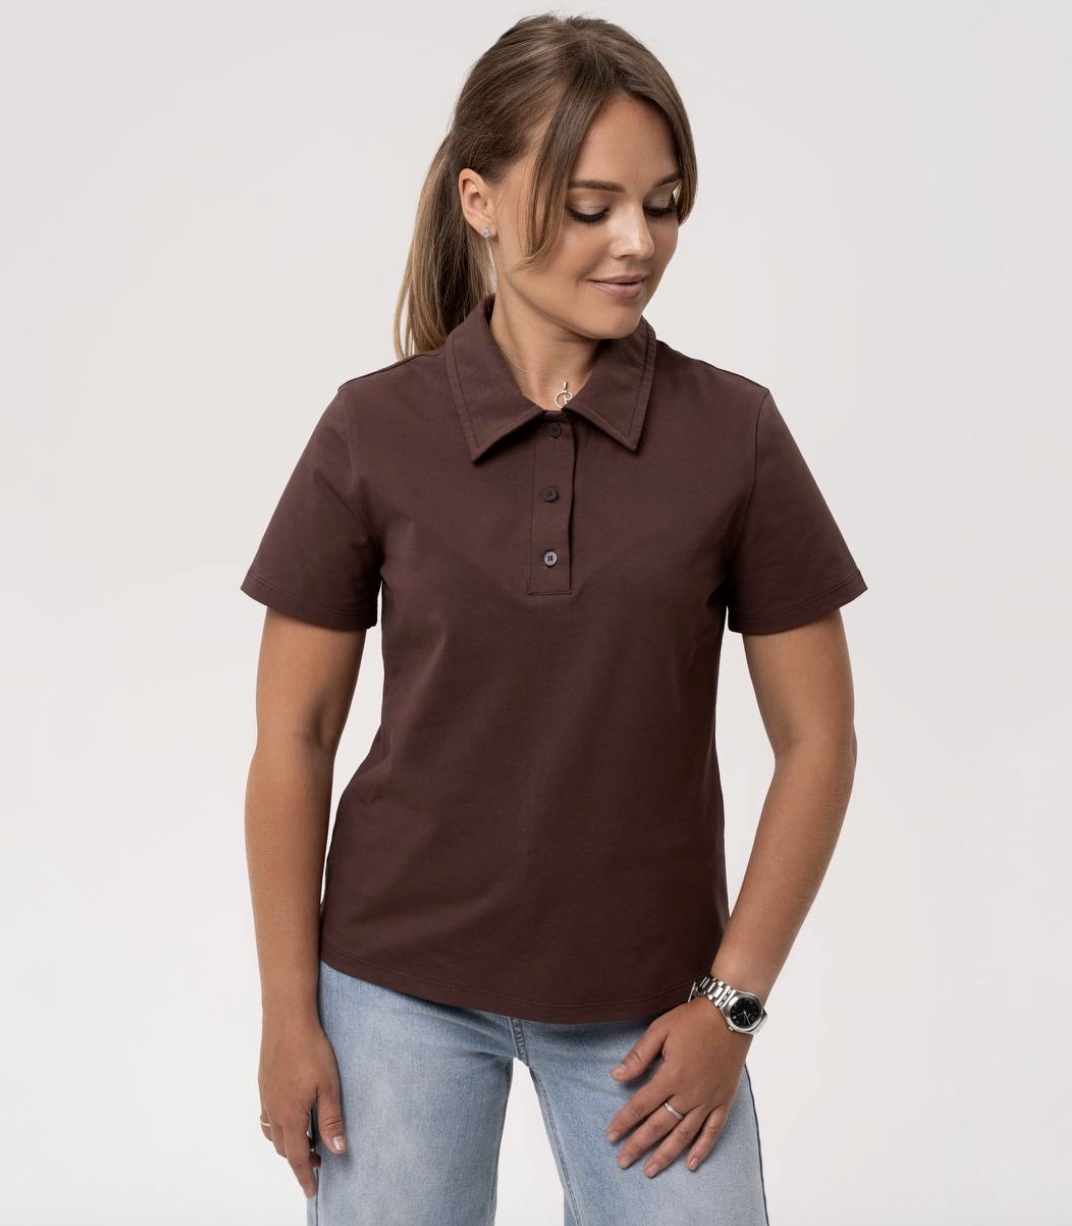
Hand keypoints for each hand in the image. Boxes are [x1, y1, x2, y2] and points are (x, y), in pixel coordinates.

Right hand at [258, 1018, 347, 1198]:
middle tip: (319, 1160)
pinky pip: (267, 1116)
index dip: (304, 1176)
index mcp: (290, 1115)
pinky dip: (278, 1126)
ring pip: (273, 1133)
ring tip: (307, 1140)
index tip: (311, 1190)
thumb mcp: (328, 1087)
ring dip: (288, 1143)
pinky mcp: (264, 1083)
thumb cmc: (311, 1050)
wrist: (287, 1020)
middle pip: (283, 1148)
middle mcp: (273, 1110)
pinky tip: (290, 1115)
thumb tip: (337, 1151)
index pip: (297, 1157)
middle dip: (299, 1160)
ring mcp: (266, 1096)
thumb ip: (331, 1121)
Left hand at [604, 998, 751, 1177]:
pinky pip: (713, 1131)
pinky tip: (690, 1164)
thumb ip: (639, 1055)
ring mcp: (708, 1100)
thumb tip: (616, 1076)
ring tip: (650, 1170)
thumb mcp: (660, 1029)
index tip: (610, 1137)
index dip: (624, 1122)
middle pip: (659, 1126)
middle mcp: (689, 1094)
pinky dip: (703, 1149)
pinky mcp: (724, 1100)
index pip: (641, 1105)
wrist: (730, 1014)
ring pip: (684, 1134)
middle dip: (638, 1145)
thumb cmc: (692, 1019)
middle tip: (622, 1162)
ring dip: (666, 1154)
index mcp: (671, 1076)